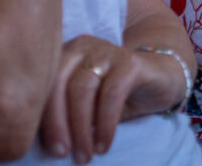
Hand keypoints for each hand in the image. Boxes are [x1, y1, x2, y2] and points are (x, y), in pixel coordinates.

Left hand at [40, 36, 181, 164]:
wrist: (162, 78)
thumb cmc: (115, 96)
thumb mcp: (85, 105)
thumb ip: (63, 113)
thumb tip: (39, 142)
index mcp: (63, 55)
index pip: (42, 83)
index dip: (41, 118)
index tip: (50, 148)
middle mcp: (82, 46)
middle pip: (59, 83)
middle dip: (57, 123)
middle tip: (62, 154)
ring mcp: (107, 50)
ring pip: (82, 89)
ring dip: (81, 127)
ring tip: (84, 155)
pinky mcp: (130, 61)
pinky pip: (112, 94)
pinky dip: (105, 123)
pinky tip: (104, 144)